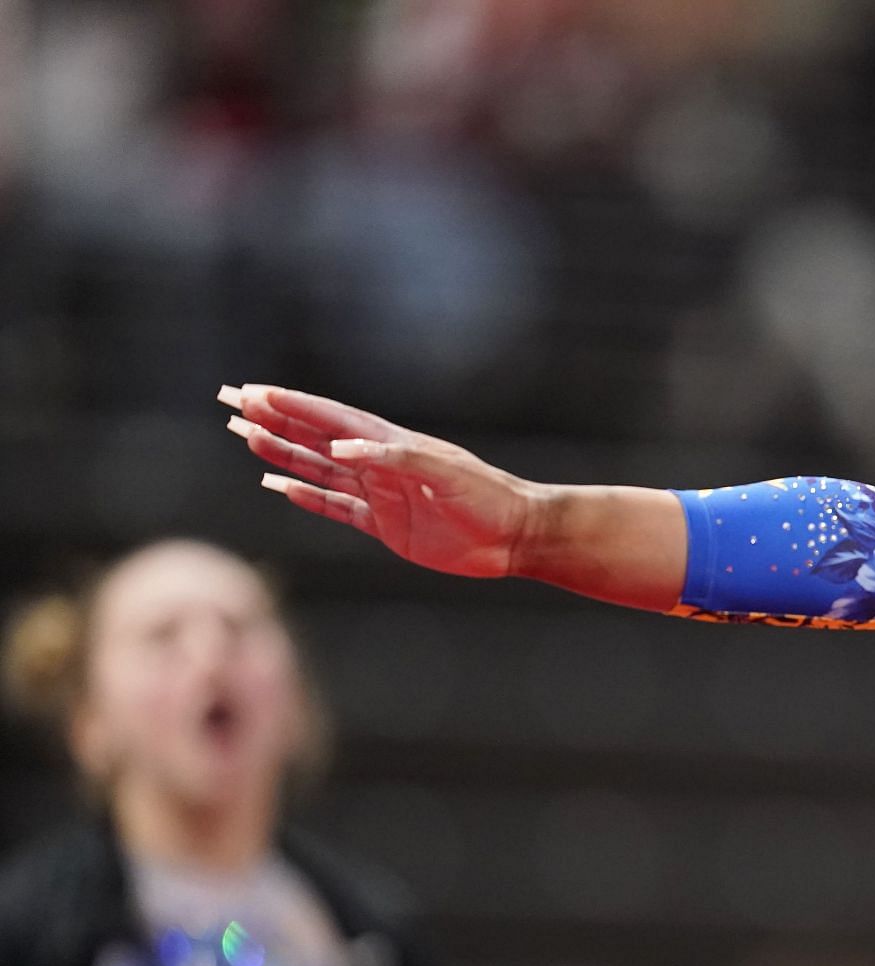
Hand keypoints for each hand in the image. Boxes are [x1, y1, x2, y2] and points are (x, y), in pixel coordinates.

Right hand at [222, 384, 539, 577]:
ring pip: (317, 468)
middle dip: (273, 419)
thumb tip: (341, 451)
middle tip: (231, 401)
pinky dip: (305, 496)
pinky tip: (277, 486)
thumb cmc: (488, 498)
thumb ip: (395, 460)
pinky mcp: (386, 525)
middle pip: (314, 436)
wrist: (515, 535)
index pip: (330, 420)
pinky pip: (336, 507)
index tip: (253, 392)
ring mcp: (380, 494)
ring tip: (244, 435)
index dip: (291, 405)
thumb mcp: (445, 474)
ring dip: (281, 452)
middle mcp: (379, 464)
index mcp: (391, 444)